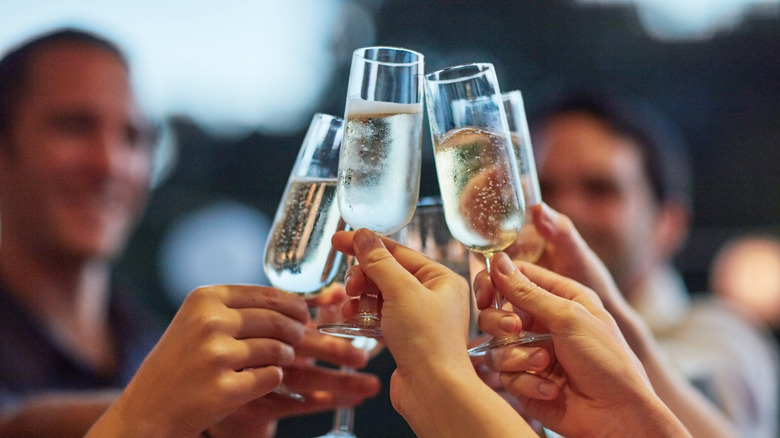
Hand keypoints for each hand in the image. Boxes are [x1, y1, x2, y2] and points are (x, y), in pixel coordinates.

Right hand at [87, 285, 309, 437]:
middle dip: (295, 331)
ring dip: (286, 356)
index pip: (268, 295)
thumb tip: (294, 303)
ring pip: (278, 349)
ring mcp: (216, 356)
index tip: (304, 314)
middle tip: (299, 339)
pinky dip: (273, 379)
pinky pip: (272, 377)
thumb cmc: (180, 363)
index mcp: (204, 299)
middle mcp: (209, 322)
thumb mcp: (198, 321)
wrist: (147, 409)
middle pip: (277, 321)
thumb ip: (238, 308)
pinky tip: (261, 379)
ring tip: (282, 359)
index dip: (294, 305)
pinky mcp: (225, 388)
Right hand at [331, 229, 539, 436]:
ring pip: (380, 294)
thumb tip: (363, 236)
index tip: (341, 240)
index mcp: (441, 279)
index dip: (367, 244)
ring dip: (361, 296)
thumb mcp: (401, 292)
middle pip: (387, 272)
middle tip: (351, 286)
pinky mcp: (405, 337)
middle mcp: (433, 296)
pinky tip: (352, 317)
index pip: (398, 251)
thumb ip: (379, 262)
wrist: (432, 391)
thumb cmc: (428, 343)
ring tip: (350, 305)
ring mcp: (419, 317)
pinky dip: (364, 314)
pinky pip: (379, 315)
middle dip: (364, 276)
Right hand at [476, 254, 687, 436]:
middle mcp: (543, 323)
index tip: (485, 293)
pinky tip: (551, 389)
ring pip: (496, 345)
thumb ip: (528, 291)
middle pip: (495, 311)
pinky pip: (505, 375)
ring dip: (517, 356)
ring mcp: (532, 353)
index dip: (494, 282)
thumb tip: (498, 261)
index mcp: (559, 298)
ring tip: (544, 364)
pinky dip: (527, 382)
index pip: (515, 278)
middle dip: (500, 321)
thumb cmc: (606, 360)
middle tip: (514, 330)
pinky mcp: (525, 381)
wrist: (617, 416)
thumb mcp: (569, 317)